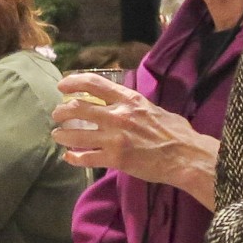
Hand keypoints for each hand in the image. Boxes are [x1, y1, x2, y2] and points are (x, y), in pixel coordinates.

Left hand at [49, 73, 216, 194]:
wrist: (186, 156)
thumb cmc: (175, 132)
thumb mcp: (153, 108)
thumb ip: (133, 105)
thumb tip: (122, 102)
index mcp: (129, 100)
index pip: (94, 84)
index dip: (73, 82)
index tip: (62, 86)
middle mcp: (118, 116)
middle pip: (78, 109)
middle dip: (62, 111)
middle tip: (57, 115)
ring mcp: (115, 138)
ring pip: (76, 135)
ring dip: (62, 134)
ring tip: (57, 135)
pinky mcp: (116, 159)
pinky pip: (86, 158)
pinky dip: (74, 157)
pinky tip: (69, 157)